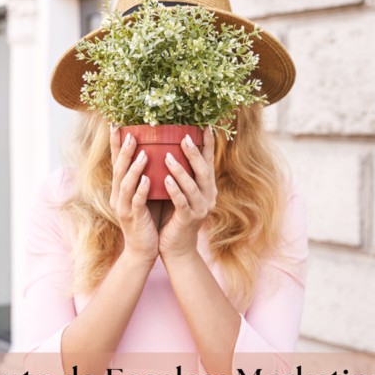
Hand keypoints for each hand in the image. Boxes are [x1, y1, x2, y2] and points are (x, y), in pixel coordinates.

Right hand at [110, 124, 159, 263]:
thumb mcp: (147, 194)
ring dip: (133, 167)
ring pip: (125, 184)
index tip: (116, 124)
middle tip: (130, 132)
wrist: (144, 249)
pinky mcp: (132, 218)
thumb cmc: (149, 218)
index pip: (116, 162)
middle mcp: (118, 195)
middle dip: (123, 150)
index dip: (115, 144)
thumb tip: (161, 153)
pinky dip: (140, 190)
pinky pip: (135, 202)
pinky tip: (147, 180)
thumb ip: (149, 176)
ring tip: (143, 152)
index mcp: (121, 188)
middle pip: (118, 169)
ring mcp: (123, 207)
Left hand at [159, 125, 216, 258]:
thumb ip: (178, 175)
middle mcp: (208, 197)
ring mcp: (200, 209)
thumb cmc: (173, 216)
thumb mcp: (178, 193)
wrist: (176, 248)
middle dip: (194, 153)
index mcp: (207, 188)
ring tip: (167, 156)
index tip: (206, 126)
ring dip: (180, 170)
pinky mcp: (188, 220)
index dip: (208, 145)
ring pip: (192, 186)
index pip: (209, 162)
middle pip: (204, 171)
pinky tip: (165, 179)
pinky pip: (182, 202)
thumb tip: (166, 148)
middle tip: (184, 137)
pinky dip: (174, 189)